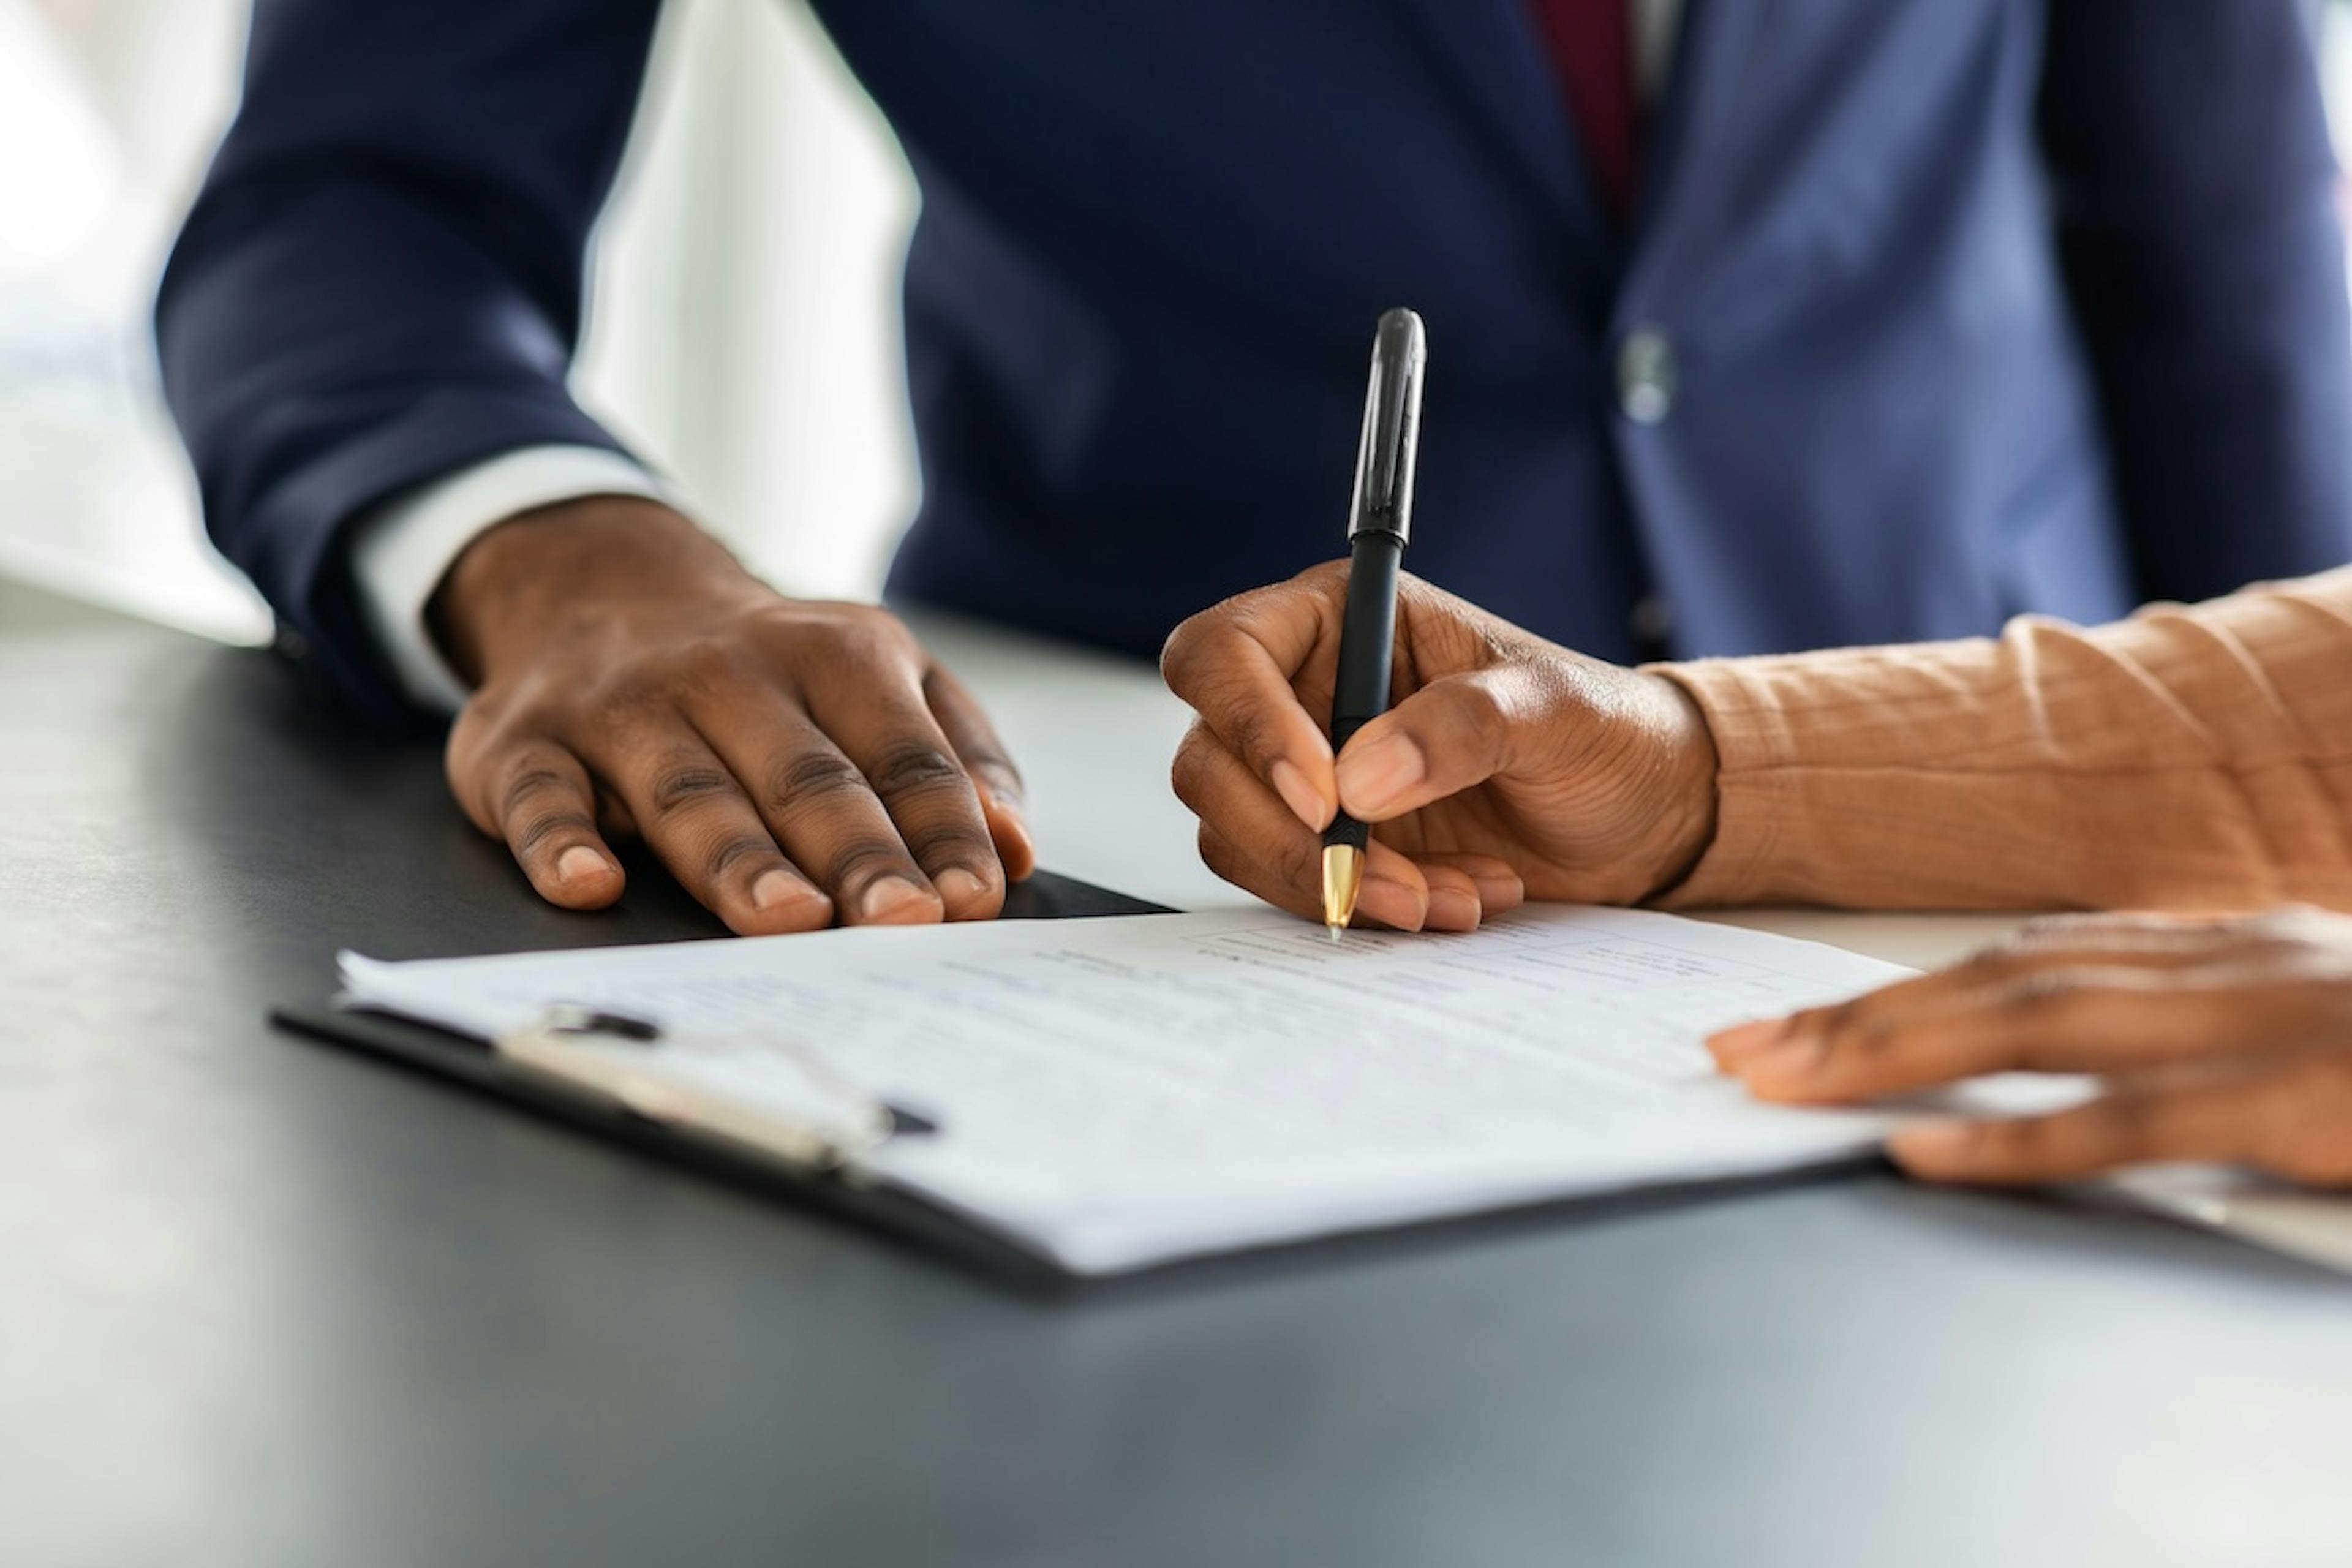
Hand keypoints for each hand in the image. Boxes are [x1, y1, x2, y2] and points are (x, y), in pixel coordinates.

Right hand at [434, 497, 1034, 934]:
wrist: (601, 588)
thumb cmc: (769, 673)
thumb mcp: (881, 677)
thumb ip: (958, 755)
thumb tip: (1014, 846)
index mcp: (835, 655)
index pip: (902, 752)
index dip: (942, 826)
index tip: (973, 897)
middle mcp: (728, 673)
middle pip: (805, 776)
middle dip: (856, 852)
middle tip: (898, 920)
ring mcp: (625, 709)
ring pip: (689, 792)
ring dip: (739, 859)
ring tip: (788, 918)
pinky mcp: (528, 745)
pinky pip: (542, 796)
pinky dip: (561, 842)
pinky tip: (591, 885)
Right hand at [1159, 562, 1718, 931]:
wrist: (1641, 816)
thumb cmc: (1602, 733)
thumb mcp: (1554, 712)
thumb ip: (1462, 726)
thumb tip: (1360, 780)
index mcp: (1340, 618)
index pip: (1224, 652)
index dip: (1247, 721)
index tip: (1324, 796)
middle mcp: (1302, 691)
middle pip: (1210, 761)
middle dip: (1293, 836)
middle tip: (1390, 878)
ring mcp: (1305, 774)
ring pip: (1239, 836)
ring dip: (1340, 883)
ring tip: (1452, 894)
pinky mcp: (1324, 845)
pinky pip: (1290, 886)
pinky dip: (1363, 908)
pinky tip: (1453, 898)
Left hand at [1708, 908, 2351, 1186]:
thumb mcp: (2299, 1023)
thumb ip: (2191, 1036)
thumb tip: (2058, 1081)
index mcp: (2223, 946)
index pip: (2017, 958)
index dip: (1892, 986)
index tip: (1785, 1019)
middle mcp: (2225, 962)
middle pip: (1993, 981)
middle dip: (1851, 1017)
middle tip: (1731, 1052)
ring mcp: (2262, 1024)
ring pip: (2033, 1027)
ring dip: (1890, 1055)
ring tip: (1778, 1084)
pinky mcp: (2301, 1100)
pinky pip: (2133, 1120)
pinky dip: (2017, 1140)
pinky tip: (1924, 1156)